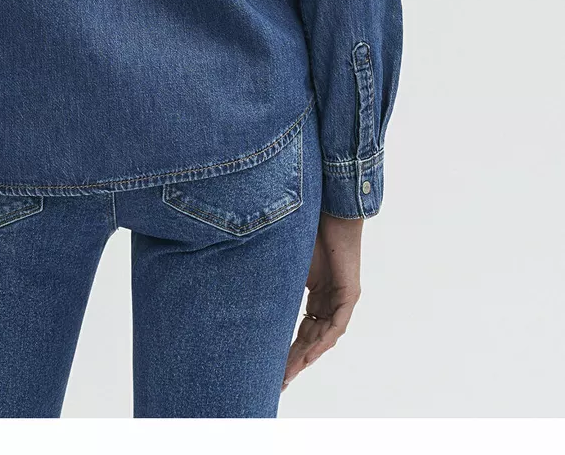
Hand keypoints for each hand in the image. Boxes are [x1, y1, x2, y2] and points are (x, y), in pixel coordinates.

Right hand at [282, 211, 362, 390]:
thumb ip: (275, 277)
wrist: (328, 206)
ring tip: (288, 374)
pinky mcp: (349, 293)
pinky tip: (308, 354)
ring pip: (324, 337)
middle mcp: (329, 300)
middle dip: (294, 361)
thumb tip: (238, 282)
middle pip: (311, 338)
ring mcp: (341, 298)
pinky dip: (321, 340)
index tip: (271, 367)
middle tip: (278, 382)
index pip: (301, 329)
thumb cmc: (307, 225)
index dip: (287, 349)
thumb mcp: (285, 259)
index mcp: (316, 294)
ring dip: (306, 356)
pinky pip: (335, 324)